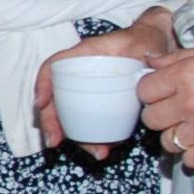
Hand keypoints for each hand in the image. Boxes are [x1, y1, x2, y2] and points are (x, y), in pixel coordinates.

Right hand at [31, 11, 182, 152]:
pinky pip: (89, 123)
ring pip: (71, 117)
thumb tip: (145, 69)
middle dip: (51, 123)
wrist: (152, 47)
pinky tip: (106, 148)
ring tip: (97, 152)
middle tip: (54, 142)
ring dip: (77, 138)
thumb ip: (142, 53)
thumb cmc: (142, 41)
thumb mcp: (141, 42)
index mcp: (84, 55)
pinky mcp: (100, 105)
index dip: (43, 84)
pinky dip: (94, 138)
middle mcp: (80, 75)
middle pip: (56, 100)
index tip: (41, 104)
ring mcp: (88, 92)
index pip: (53, 67)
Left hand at [132, 41, 193, 172]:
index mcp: (184, 75)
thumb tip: (150, 59)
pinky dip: (193, 156)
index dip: (152, 91)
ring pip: (167, 142)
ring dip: (175, 136)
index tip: (162, 92)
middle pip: (151, 119)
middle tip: (176, 110)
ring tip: (192, 127)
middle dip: (160, 114)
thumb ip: (176, 58)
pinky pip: (190, 161)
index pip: (143, 91)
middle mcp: (189, 102)